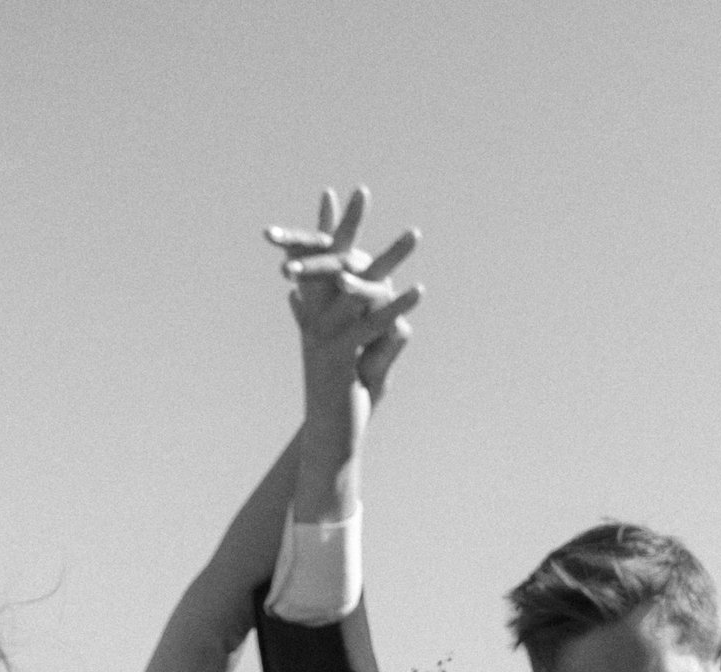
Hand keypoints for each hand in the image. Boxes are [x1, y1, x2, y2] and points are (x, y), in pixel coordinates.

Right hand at [267, 187, 422, 407]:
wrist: (330, 433)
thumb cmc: (340, 394)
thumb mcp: (342, 352)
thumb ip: (325, 321)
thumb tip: (301, 300)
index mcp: (315, 312)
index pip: (321, 259)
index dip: (326, 227)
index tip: (330, 193)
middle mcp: (316, 317)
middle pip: (336, 260)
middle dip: (350, 224)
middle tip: (362, 189)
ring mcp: (325, 334)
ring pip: (361, 287)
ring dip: (391, 258)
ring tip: (415, 232)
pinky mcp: (341, 355)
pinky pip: (374, 325)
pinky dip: (398, 307)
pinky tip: (419, 290)